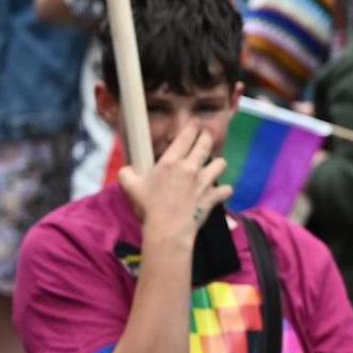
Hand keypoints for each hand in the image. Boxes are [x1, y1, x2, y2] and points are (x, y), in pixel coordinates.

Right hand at [119, 122, 230, 240]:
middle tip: (205, 138)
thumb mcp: (131, 187)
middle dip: (207, 138)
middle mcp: (190, 167)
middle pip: (206, 143)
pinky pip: (226, 189)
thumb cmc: (149, 207)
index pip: (186, 136)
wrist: (168, 229)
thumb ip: (127, 174)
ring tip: (213, 165)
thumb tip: (126, 170)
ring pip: (220, 163)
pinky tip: (220, 191)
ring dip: (217, 163)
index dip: (193, 126)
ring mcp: (203, 182)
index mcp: (171, 161)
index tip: (195, 123)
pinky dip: (224, 191)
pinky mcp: (212, 197)